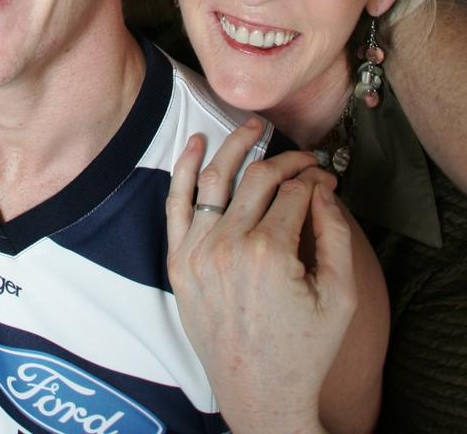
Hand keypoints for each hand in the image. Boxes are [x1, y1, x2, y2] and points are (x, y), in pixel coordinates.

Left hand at [166, 120, 355, 433]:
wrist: (259, 393)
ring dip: (236, 145)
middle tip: (304, 157)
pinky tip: (198, 142)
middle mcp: (228, 245)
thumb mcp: (341, 297)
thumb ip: (336, 235)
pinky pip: (177, 203)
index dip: (314, 179)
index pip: (294, 193)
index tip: (325, 179)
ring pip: (216, 178)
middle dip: (287, 161)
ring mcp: (197, 251)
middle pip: (259, 179)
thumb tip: (324, 189)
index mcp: (270, 252)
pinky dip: (185, 168)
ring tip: (253, 125)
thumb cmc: (304, 349)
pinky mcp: (178, 261)